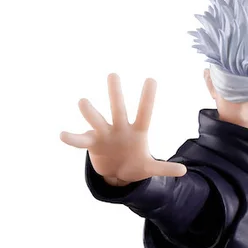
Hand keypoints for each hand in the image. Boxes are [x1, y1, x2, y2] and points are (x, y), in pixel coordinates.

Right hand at [60, 74, 186, 185]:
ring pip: (97, 120)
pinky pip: (81, 140)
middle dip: (115, 94)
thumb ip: (164, 168)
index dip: (147, 99)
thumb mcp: (149, 168)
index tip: (151, 79)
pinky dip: (72, 139)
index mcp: (137, 131)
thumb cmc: (135, 164)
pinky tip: (62, 135)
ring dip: (90, 112)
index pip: (144, 113)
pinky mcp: (92, 143)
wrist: (117, 173)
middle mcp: (120, 128)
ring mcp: (104, 133)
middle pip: (118, 109)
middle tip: (113, 75)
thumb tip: (184, 171)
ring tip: (82, 102)